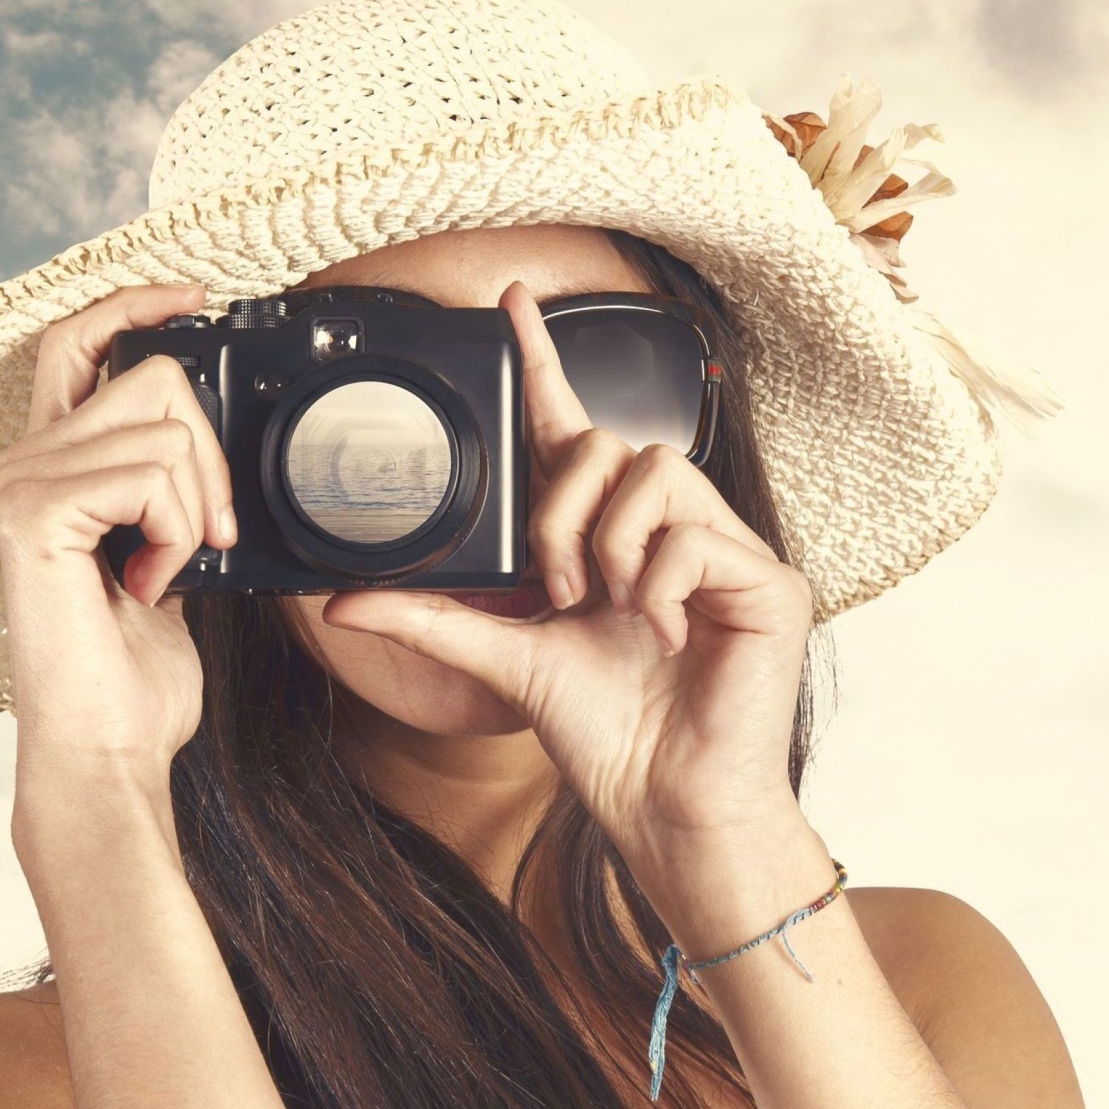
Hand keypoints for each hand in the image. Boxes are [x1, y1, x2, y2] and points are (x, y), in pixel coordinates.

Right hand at [0, 285, 235, 781]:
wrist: (110, 747)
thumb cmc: (136, 675)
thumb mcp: (168, 559)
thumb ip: (172, 491)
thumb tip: (213, 443)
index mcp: (53, 464)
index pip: (78, 341)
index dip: (135, 304)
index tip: (197, 298)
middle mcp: (24, 460)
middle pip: (152, 377)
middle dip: (213, 460)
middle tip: (205, 539)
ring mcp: (21, 481)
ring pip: (164, 430)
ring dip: (196, 511)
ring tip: (163, 575)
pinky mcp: (34, 511)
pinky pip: (150, 474)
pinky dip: (177, 534)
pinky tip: (147, 585)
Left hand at [320, 281, 819, 932]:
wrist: (667, 805)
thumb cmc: (608, 739)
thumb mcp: (506, 664)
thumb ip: (433, 620)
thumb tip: (341, 602)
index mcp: (608, 541)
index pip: (572, 433)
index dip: (543, 365)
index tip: (511, 303)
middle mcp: (666, 535)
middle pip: (608, 444)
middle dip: (562, 514)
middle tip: (561, 589)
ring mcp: (722, 554)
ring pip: (654, 472)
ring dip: (612, 544)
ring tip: (613, 609)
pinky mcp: (768, 582)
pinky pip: (697, 535)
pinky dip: (662, 586)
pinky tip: (665, 635)